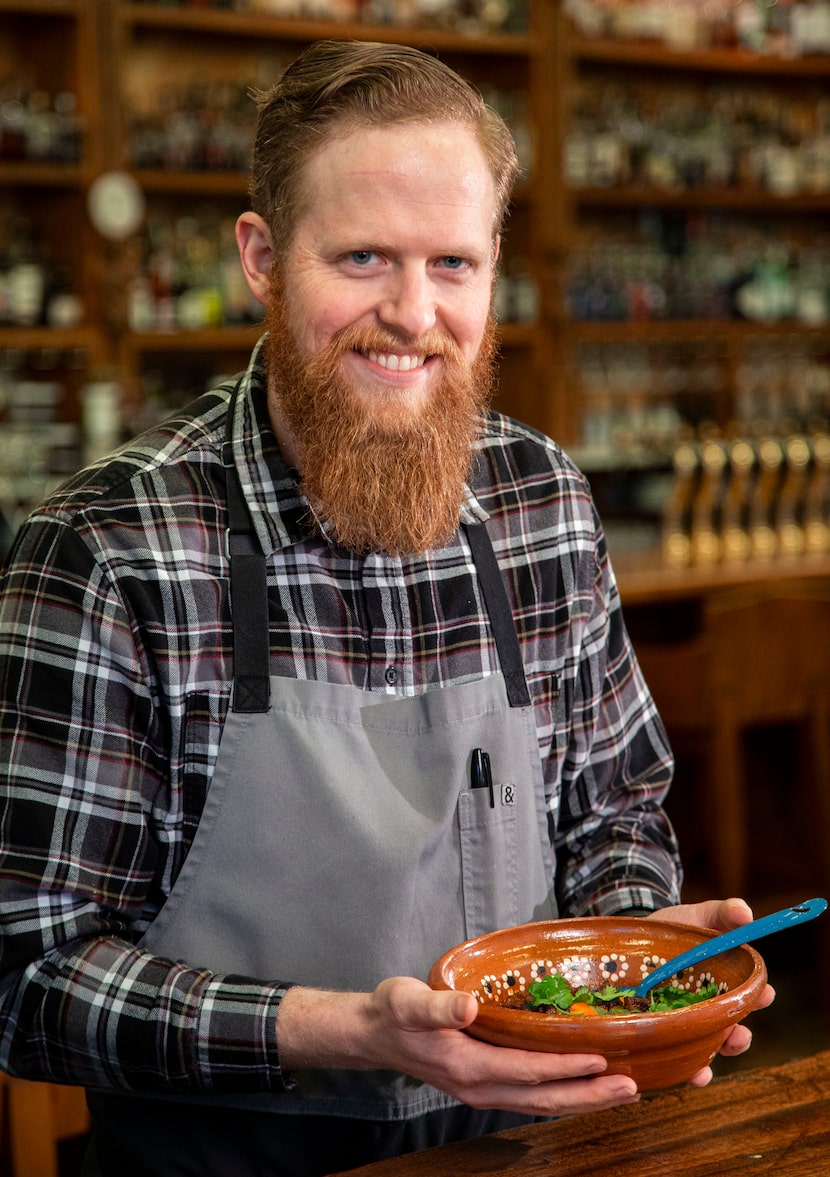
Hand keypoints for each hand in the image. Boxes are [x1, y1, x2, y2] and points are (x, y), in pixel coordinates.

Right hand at [278, 977, 640, 1115]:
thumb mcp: (408, 1001)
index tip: (600, 1059)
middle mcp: (480, 1086)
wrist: (373, 1034)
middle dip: (589, 1095)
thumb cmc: (393, 1012)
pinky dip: (562, 1095)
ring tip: (623, 1092)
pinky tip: (584, 1087)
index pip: (527, 1070)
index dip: (565, 1067)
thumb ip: (439, 1005)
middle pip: (544, 1098)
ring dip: (583, 1099)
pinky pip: (532, 1097)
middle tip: (632, 1087)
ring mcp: (483, 1091)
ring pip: (542, 1103)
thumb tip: (468, 1005)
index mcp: (467, 1065)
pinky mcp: (485, 1085)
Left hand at [647, 897, 775, 1084]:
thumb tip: (746, 912)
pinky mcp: (661, 1031)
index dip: (759, 998)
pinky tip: (681, 1073)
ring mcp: (686, 1022)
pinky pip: (674, 1055)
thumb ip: (724, 912)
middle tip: (739, 1035)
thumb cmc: (676, 928)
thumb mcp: (700, 915)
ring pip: (704, 1050)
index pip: (749, 996)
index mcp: (726, 984)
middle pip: (730, 1031)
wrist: (635, 937)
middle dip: (737, 1038)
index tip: (764, 995)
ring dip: (709, 1062)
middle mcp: (710, 1009)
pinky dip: (680, 1068)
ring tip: (705, 1071)